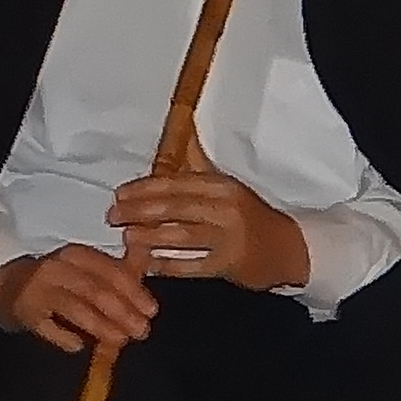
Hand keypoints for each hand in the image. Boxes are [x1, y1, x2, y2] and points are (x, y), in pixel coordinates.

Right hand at [0, 246, 155, 354]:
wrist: (8, 287)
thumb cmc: (58, 280)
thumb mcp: (86, 269)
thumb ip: (119, 272)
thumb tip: (150, 262)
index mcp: (78, 255)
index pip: (111, 271)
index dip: (134, 292)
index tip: (151, 311)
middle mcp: (58, 269)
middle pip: (96, 290)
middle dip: (123, 312)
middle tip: (141, 331)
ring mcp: (38, 290)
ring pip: (75, 308)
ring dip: (101, 326)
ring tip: (120, 340)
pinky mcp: (24, 312)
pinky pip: (47, 327)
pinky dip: (65, 338)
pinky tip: (79, 346)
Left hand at [111, 170, 313, 292]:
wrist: (287, 248)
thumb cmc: (250, 216)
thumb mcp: (228, 188)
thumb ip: (200, 167)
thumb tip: (183, 134)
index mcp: (222, 185)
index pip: (176, 182)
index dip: (144, 187)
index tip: (119, 193)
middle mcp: (226, 208)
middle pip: (174, 207)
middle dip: (138, 211)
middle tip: (112, 216)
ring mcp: (229, 237)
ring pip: (180, 236)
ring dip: (147, 237)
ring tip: (124, 238)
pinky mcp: (229, 264)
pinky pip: (191, 266)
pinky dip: (167, 265)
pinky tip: (147, 264)